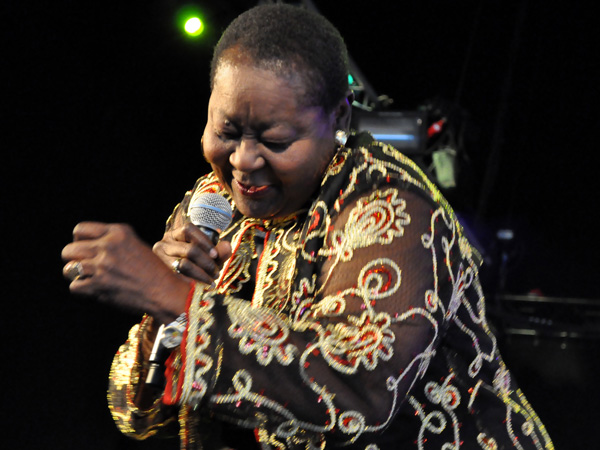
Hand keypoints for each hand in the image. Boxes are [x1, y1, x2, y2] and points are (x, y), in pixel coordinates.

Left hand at [61, 222, 190, 323]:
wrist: (165, 291)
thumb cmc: (153, 270)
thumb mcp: (136, 245)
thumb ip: (113, 242)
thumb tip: (87, 247)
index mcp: (118, 232)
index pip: (80, 229)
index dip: (79, 240)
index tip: (85, 248)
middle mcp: (108, 246)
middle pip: (69, 250)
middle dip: (73, 259)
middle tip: (84, 265)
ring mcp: (102, 266)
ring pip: (68, 268)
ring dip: (76, 275)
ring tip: (88, 278)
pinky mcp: (100, 285)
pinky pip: (75, 286)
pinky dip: (83, 289)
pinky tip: (95, 289)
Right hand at [152, 222, 231, 284]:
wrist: (171, 286)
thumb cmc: (195, 265)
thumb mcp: (207, 256)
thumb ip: (219, 252)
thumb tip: (227, 246)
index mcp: (175, 235)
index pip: (188, 230)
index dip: (204, 241)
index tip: (215, 255)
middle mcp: (164, 244)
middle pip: (189, 249)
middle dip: (206, 262)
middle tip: (216, 273)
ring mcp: (159, 259)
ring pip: (184, 265)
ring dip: (201, 274)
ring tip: (211, 281)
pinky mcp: (159, 275)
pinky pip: (178, 278)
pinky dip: (192, 282)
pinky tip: (199, 287)